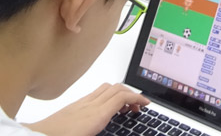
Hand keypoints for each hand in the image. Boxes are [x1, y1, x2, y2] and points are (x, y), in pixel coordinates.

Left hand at [24, 83, 148, 135]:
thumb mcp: (90, 135)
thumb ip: (103, 125)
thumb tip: (116, 123)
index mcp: (96, 115)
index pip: (122, 97)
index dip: (138, 97)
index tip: (147, 103)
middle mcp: (89, 105)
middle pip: (116, 88)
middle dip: (131, 93)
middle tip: (138, 106)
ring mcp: (80, 103)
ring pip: (106, 88)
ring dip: (119, 92)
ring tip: (124, 105)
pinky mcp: (73, 106)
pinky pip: (95, 94)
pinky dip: (107, 96)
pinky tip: (105, 108)